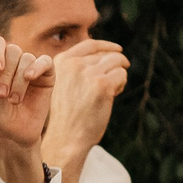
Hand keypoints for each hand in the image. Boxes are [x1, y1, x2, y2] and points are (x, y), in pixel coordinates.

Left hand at [0, 35, 53, 181]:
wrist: (10, 133)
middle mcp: (14, 61)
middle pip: (12, 50)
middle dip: (5, 73)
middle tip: (0, 94)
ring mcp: (30, 68)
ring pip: (26, 59)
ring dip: (17, 80)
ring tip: (12, 100)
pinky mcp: (46, 76)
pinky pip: (45, 61)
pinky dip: (37, 67)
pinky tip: (29, 78)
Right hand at [43, 39, 128, 161]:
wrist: (66, 137)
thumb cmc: (66, 115)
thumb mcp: (63, 85)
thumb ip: (76, 68)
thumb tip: (106, 53)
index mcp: (61, 62)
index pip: (90, 44)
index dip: (107, 46)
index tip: (118, 50)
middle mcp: (74, 64)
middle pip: (106, 54)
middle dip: (114, 67)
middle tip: (114, 82)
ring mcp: (88, 73)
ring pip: (117, 61)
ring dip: (119, 75)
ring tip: (113, 90)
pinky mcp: (102, 84)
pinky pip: (121, 74)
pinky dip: (121, 84)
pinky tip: (113, 96)